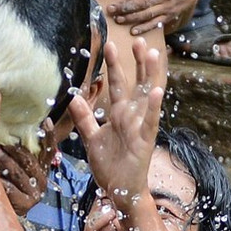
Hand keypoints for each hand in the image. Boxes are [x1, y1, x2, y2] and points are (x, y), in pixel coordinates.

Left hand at [0, 139, 48, 214]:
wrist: (4, 211)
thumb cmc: (8, 183)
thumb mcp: (15, 167)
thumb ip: (17, 153)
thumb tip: (8, 133)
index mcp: (43, 169)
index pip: (49, 150)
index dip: (49, 136)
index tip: (46, 121)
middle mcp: (42, 180)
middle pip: (29, 160)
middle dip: (12, 150)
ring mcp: (35, 193)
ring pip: (18, 173)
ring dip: (3, 162)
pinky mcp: (25, 204)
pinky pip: (10, 188)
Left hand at [70, 38, 163, 210]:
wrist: (120, 190)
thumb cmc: (110, 164)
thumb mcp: (91, 138)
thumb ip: (84, 117)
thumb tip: (74, 97)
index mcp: (119, 114)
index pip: (118, 84)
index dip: (115, 65)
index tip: (111, 44)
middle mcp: (131, 117)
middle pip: (135, 84)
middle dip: (135, 62)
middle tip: (136, 39)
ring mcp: (140, 127)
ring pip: (146, 97)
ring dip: (149, 75)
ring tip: (152, 54)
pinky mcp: (145, 140)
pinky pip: (150, 121)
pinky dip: (152, 107)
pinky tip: (156, 91)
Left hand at [110, 0, 198, 34]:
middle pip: (143, 2)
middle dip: (126, 6)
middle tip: (111, 9)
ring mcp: (166, 7)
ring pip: (147, 14)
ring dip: (131, 18)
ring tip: (118, 19)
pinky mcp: (168, 16)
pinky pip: (155, 24)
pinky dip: (144, 28)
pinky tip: (133, 31)